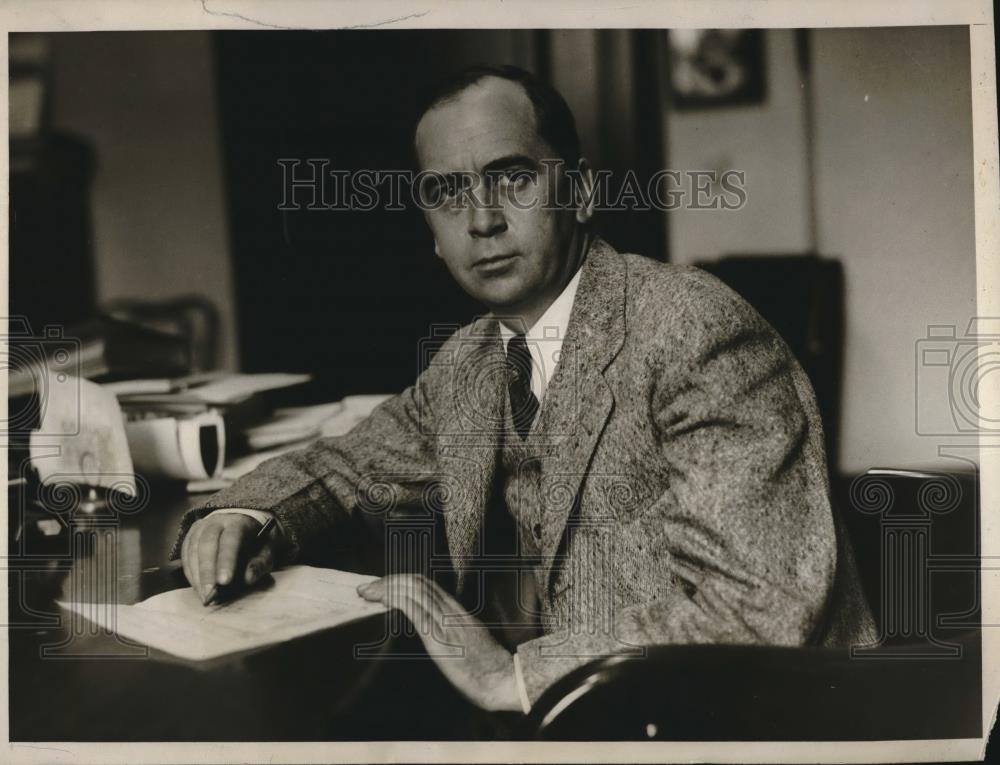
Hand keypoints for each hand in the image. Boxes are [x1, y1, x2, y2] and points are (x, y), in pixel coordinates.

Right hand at [180, 512, 277, 603]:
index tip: (224, 582)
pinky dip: (190, 573)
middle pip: (207, 544)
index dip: (226, 561)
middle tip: (209, 594)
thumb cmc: (255, 541)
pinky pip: (185, 555)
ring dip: (196, 575)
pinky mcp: (190, 536)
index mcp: (238, 522)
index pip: (230, 539)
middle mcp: (216, 522)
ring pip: (192, 549)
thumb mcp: (266, 551)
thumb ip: (260, 564)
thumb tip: (247, 579)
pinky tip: (197, 587)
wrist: (243, 523)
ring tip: (203, 596)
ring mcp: (200, 527)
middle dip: (207, 571)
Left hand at [358, 574, 521, 712]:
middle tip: (366, 588)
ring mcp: (445, 621)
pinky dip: (395, 599)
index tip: (382, 586)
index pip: (425, 584)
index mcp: (457, 611)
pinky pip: (415, 608)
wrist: (502, 680)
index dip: (401, 581)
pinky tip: (382, 602)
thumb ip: (451, 633)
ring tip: (367, 593)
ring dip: (386, 588)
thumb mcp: (468, 642)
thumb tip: (430, 633)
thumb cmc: (487, 669)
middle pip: (416, 582)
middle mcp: (450, 610)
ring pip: (413, 590)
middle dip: (388, 581)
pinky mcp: (439, 636)